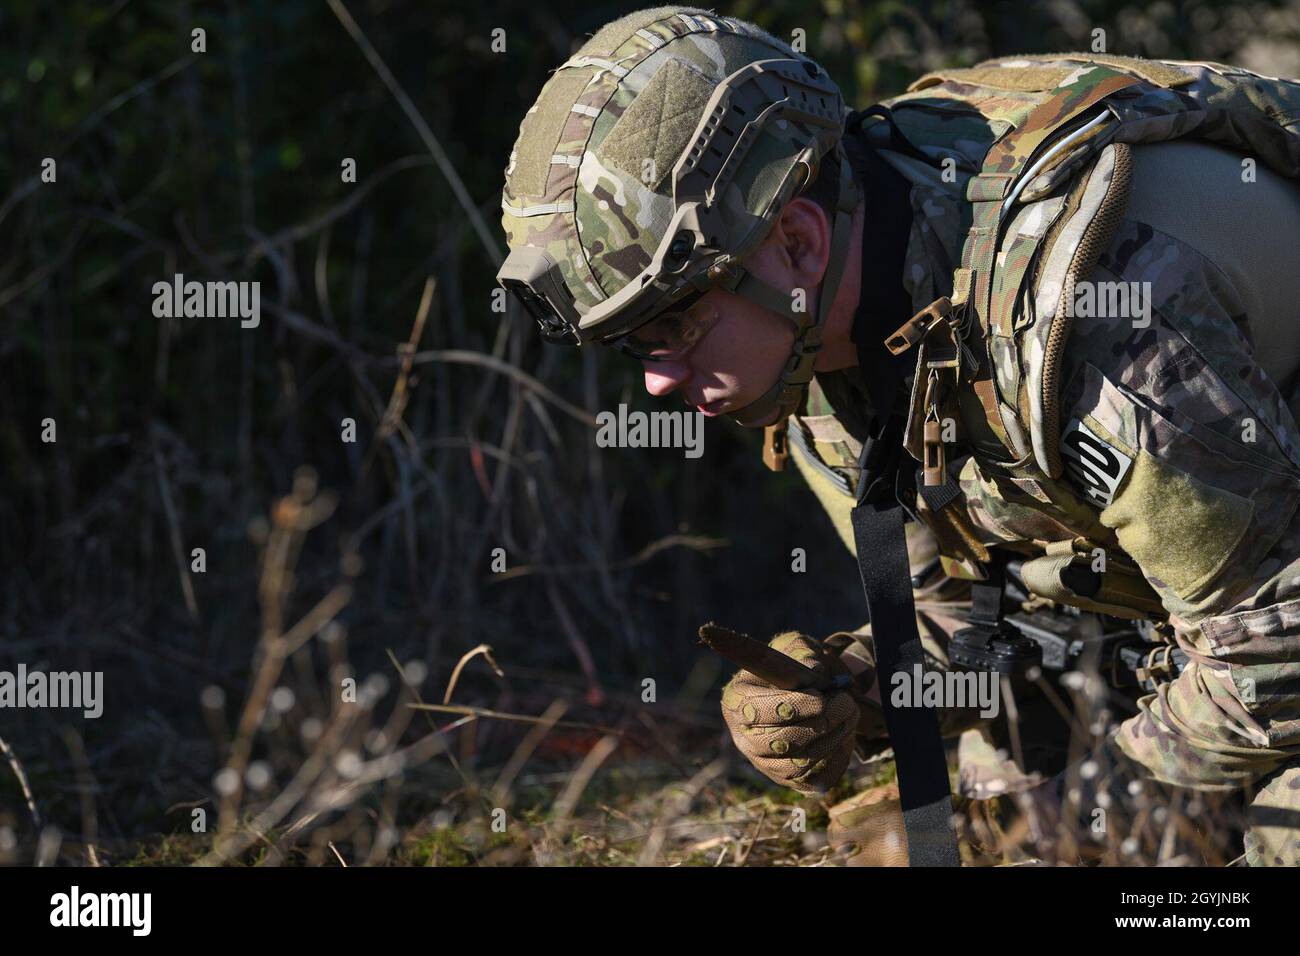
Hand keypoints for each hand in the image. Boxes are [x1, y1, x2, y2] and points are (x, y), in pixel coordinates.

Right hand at [720, 631, 861, 792]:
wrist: (804, 692)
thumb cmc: (794, 666)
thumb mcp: (794, 646)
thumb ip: (801, 650)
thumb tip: (813, 668)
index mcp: (736, 700)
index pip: (757, 710)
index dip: (792, 706)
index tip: (821, 696)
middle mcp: (743, 736)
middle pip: (779, 741)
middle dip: (820, 723)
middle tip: (846, 703)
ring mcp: (763, 762)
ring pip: (799, 764)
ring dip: (833, 739)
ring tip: (850, 715)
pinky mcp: (786, 779)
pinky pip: (814, 781)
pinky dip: (836, 759)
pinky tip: (845, 736)